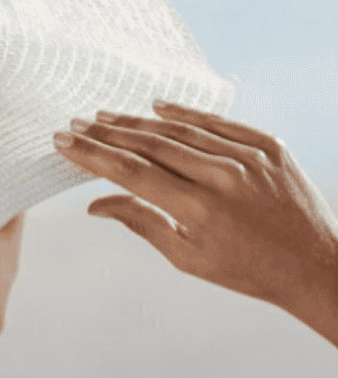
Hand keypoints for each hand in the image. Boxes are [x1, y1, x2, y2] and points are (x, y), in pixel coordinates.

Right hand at [53, 102, 337, 317]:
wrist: (314, 264)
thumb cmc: (246, 270)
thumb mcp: (187, 258)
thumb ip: (142, 223)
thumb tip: (95, 204)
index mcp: (199, 211)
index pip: (132, 173)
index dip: (94, 156)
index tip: (65, 142)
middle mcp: (223, 178)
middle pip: (151, 146)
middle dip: (107, 134)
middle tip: (76, 124)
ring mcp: (249, 157)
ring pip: (181, 130)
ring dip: (137, 122)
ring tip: (105, 116)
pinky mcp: (269, 144)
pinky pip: (217, 122)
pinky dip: (185, 113)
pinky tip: (156, 107)